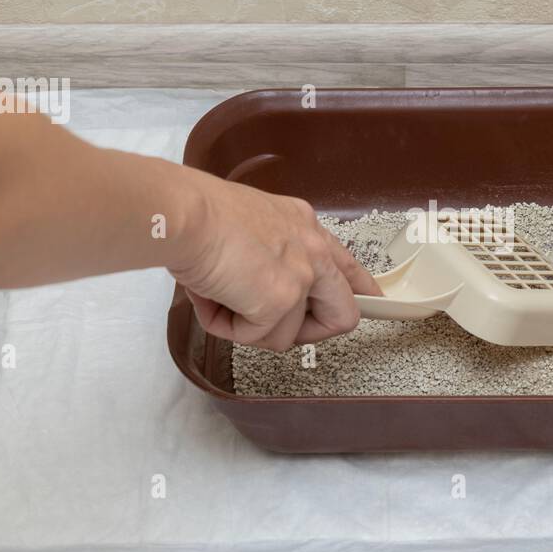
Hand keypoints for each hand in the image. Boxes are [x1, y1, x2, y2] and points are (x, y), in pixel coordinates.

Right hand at [171, 177, 381, 349]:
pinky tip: (210, 299)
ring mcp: (300, 277)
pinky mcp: (279, 302)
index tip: (369, 302)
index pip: (348, 266)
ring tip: (217, 297)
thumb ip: (268, 252)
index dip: (360, 292)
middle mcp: (312, 250)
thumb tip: (254, 287)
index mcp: (304, 226)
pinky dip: (225, 327)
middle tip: (270, 326)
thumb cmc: (198, 214)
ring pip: (286, 337)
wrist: (183, 214)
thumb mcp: (249, 224)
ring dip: (246, 327)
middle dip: (308, 333)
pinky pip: (254, 337)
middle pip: (344, 314)